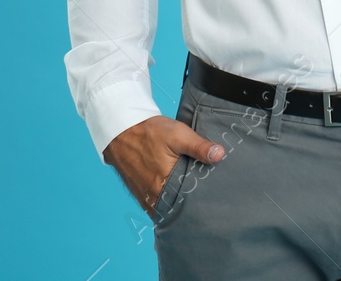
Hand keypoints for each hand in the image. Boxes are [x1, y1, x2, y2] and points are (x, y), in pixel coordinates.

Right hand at [103, 115, 225, 218]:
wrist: (120, 131)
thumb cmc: (149, 132)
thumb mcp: (178, 135)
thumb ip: (199, 147)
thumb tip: (220, 155)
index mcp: (163, 185)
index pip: (187, 204)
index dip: (200, 203)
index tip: (212, 201)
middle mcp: (152, 196)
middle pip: (177, 208)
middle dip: (190, 207)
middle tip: (207, 202)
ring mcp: (144, 197)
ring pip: (165, 208)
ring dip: (177, 206)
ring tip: (194, 201)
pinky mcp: (139, 193)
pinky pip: (155, 206)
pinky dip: (166, 204)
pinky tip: (176, 197)